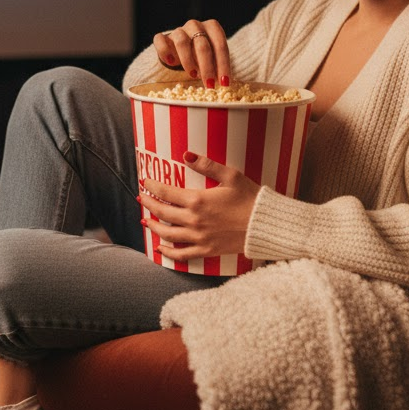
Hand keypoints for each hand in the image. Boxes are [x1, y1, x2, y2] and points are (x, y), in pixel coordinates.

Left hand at [138, 151, 257, 261]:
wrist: (267, 225)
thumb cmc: (251, 198)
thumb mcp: (231, 175)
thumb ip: (206, 165)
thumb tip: (186, 154)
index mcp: (198, 200)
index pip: (166, 192)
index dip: (152, 186)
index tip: (145, 182)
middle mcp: (194, 220)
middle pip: (162, 213)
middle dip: (149, 204)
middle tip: (141, 198)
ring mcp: (199, 237)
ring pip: (167, 234)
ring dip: (154, 227)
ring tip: (146, 220)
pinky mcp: (206, 250)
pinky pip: (181, 255)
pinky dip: (168, 253)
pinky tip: (160, 248)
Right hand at [153, 19, 229, 87]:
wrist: (181, 49)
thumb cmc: (202, 55)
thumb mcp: (213, 58)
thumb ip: (217, 65)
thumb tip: (223, 83)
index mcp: (212, 27)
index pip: (220, 45)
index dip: (223, 65)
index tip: (224, 83)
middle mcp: (195, 26)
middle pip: (202, 45)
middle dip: (207, 67)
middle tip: (209, 83)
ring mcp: (178, 30)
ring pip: (182, 42)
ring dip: (188, 60)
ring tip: (193, 74)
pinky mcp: (162, 37)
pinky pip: (161, 41)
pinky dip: (165, 52)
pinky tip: (172, 62)